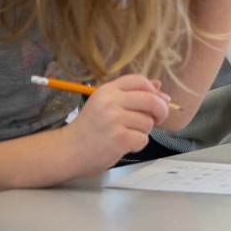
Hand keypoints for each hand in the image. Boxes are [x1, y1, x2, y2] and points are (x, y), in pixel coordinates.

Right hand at [58, 75, 173, 175]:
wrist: (69, 149)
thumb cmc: (90, 128)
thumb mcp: (105, 104)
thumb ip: (130, 94)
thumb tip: (158, 86)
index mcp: (108, 90)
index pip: (139, 80)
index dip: (154, 91)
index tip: (159, 101)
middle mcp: (111, 101)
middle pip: (151, 100)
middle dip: (161, 111)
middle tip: (158, 119)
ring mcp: (114, 119)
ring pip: (148, 122)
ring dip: (143, 131)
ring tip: (126, 134)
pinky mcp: (119, 138)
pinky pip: (143, 139)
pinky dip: (137, 145)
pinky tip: (124, 145)